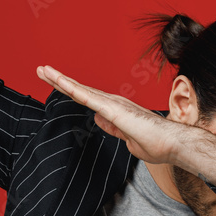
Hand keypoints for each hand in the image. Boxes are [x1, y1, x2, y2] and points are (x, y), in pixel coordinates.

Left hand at [36, 64, 215, 188]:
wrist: (174, 146)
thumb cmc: (158, 145)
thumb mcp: (128, 139)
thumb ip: (112, 129)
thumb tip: (98, 120)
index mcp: (115, 110)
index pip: (87, 98)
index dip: (70, 90)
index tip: (55, 83)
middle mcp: (112, 102)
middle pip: (80, 90)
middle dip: (59, 80)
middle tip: (41, 70)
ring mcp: (112, 104)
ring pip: (80, 90)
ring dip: (60, 80)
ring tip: (43, 70)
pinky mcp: (113, 109)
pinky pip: (88, 97)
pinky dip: (72, 88)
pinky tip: (59, 82)